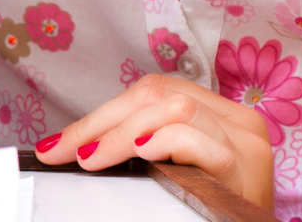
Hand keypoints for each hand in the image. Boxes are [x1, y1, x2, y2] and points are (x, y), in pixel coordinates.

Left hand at [34, 73, 274, 209]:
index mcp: (220, 116)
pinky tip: (140, 154)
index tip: (59, 143)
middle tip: (63, 152)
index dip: (103, 113)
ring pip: (175, 109)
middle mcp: (236, 122)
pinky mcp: (243, 168)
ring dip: (122, 133)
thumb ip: (151, 146)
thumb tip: (83, 146)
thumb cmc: (213, 211)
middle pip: (159, 95)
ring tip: (92, 157)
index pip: (154, 92)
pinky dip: (162, 142)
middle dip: (102, 122)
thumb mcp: (186, 171)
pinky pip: (196, 140)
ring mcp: (243, 143)